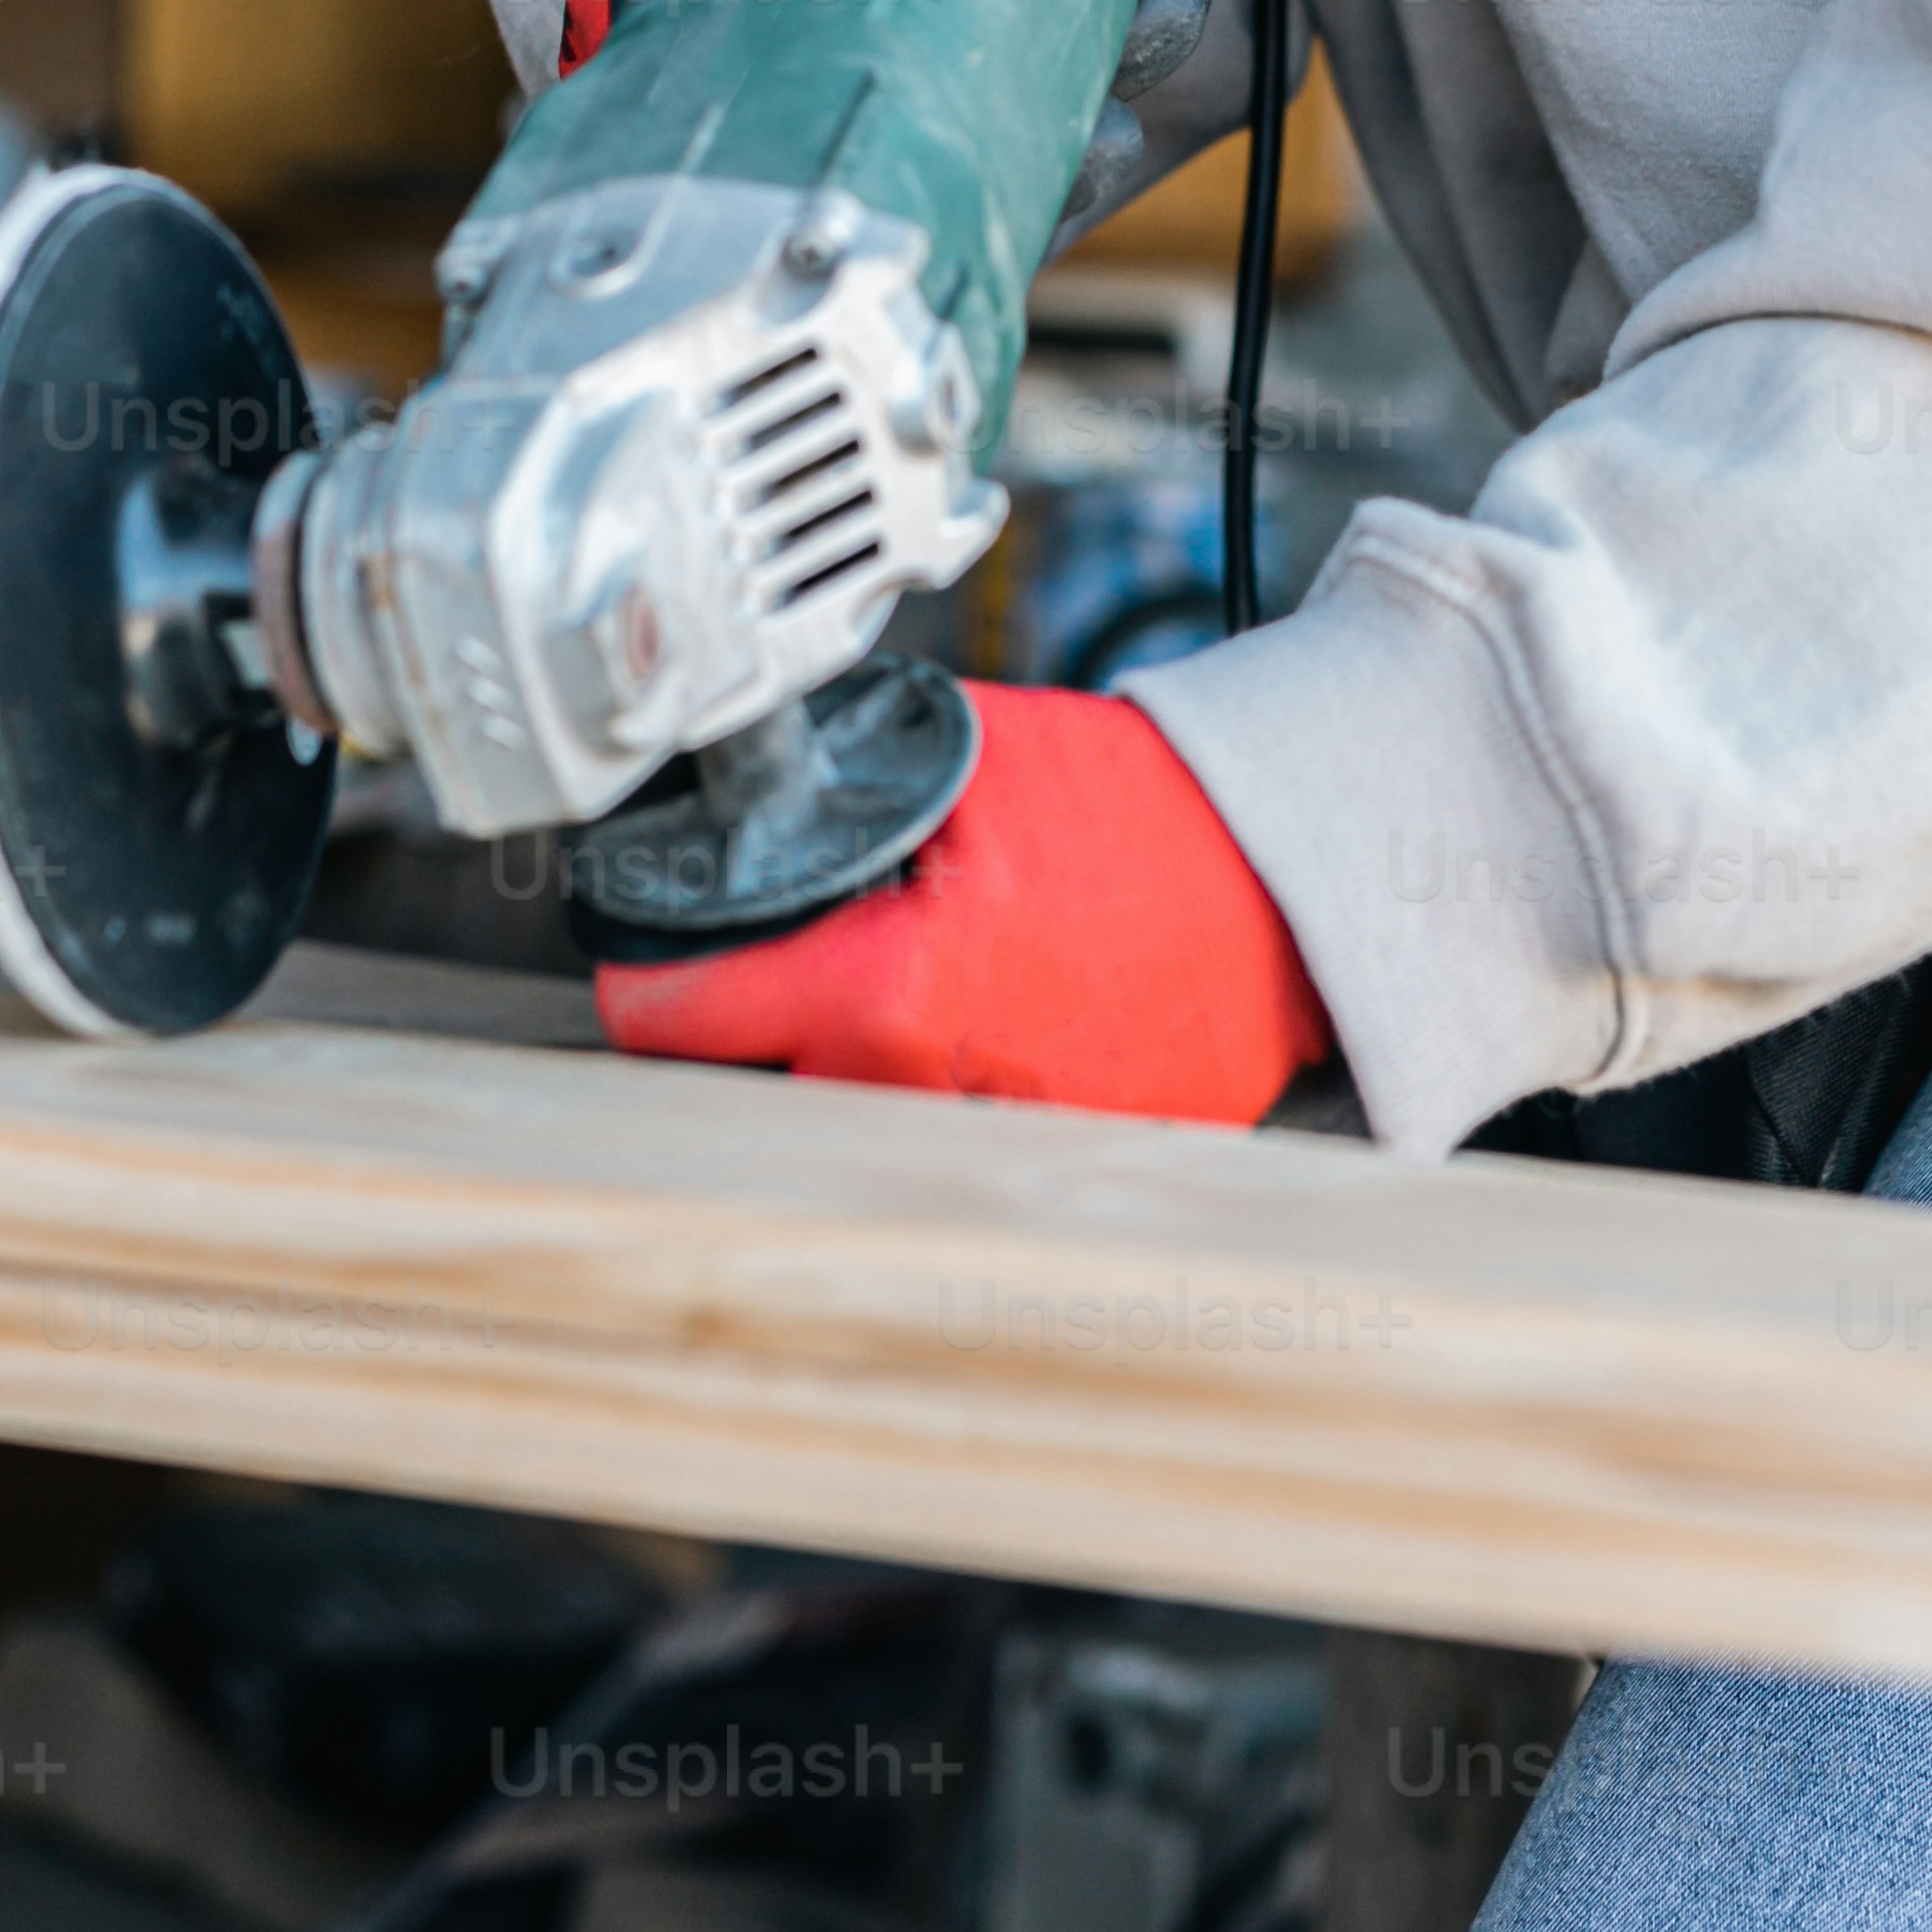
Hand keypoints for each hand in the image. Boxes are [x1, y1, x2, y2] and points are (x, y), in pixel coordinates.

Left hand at [594, 679, 1329, 1118]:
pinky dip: (944, 1097)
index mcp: (887, 992)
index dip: (649, 984)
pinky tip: (982, 1032)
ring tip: (895, 995)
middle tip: (781, 971)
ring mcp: (999, 1149)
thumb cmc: (1141, 809)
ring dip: (850, 1070)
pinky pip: (950, 1148)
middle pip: (761, 1090)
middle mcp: (929, 1095)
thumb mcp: (963, 760)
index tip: (643, 972)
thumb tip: (741, 802)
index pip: (687, 1021)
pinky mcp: (1061, 1171)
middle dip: (757, 1031)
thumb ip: (841, 792)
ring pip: (853, 1126)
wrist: (1288, 876)